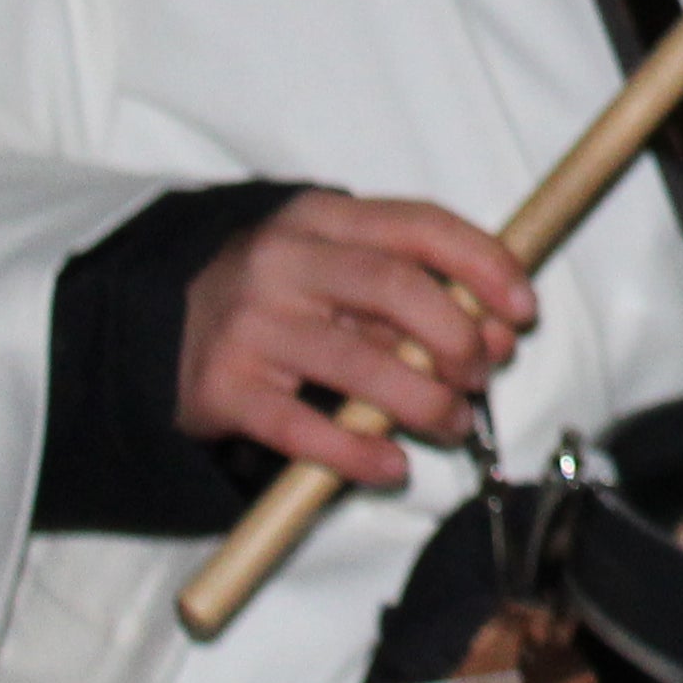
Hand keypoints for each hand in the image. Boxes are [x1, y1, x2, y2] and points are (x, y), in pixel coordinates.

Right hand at [177, 190, 536, 492]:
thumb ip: (406, 284)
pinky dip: (357, 453)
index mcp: (322, 218)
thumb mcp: (332, 265)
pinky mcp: (223, 388)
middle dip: (457, 336)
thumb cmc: (278, 297)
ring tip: (453, 423)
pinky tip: (393, 464)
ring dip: (424, 401)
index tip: (525, 309)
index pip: (420, 225)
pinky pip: (302, 428)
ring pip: (357, 363)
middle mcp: (283, 261)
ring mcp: (249, 325)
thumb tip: (498, 328)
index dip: (484, 264)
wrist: (156, 328)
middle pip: (394, 289)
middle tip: (482, 373)